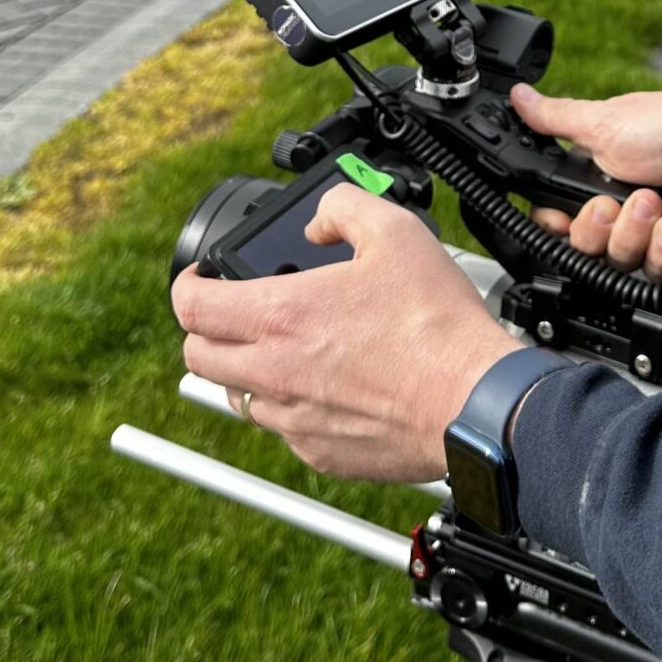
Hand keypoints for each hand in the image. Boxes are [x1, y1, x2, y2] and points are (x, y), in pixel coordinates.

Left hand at [172, 184, 519, 481]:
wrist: (473, 402)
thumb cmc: (437, 324)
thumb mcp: (395, 232)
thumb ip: (344, 209)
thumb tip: (320, 219)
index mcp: (280, 317)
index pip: (190, 307)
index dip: (187, 285)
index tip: (202, 279)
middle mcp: (274, 374)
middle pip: (199, 357)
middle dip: (207, 330)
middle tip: (237, 313)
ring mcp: (294, 420)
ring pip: (238, 398)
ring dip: (247, 371)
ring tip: (285, 350)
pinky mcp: (320, 453)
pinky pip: (283, 430)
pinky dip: (290, 407)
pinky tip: (327, 386)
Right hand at [510, 65, 661, 278]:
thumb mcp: (607, 121)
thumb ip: (556, 120)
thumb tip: (518, 96)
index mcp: (597, 173)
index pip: (556, 217)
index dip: (556, 224)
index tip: (562, 216)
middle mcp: (622, 205)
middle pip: (583, 246)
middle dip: (599, 226)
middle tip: (617, 201)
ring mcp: (650, 232)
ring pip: (616, 262)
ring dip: (633, 235)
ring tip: (655, 206)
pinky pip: (653, 274)